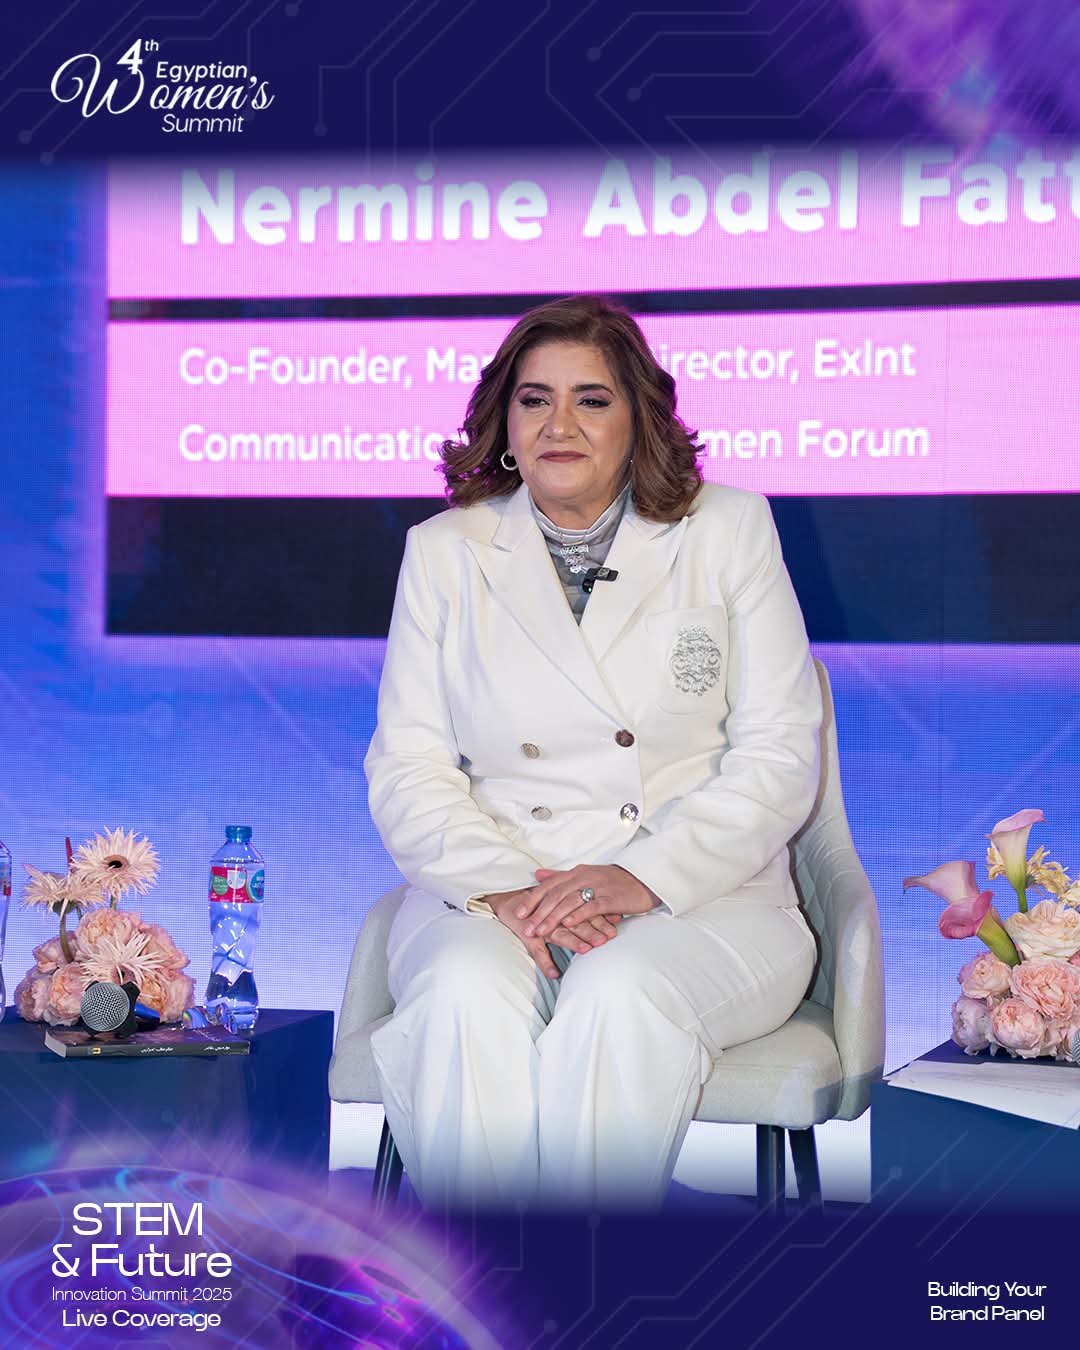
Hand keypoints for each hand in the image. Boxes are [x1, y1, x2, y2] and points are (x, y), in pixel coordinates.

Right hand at [480, 888, 618, 979]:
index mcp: (564, 905)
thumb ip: (588, 911)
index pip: (586, 910)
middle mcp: (554, 914)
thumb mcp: (564, 906)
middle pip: (577, 922)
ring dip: (574, 941)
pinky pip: (536, 950)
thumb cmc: (540, 905)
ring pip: (560, 933)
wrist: (507, 900)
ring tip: (586, 949)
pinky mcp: (527, 934)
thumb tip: (618, 916)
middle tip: (607, 939)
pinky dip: (545, 962)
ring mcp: (540, 924)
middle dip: (593, 930)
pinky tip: (554, 974)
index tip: (616, 925)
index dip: (602, 917)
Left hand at [517, 865, 661, 937]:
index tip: (519, 914)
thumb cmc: (613, 881)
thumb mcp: (585, 875)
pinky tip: (568, 924)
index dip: (533, 899)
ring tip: (541, 931)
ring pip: (570, 902)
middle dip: (539, 913)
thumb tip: (538, 875)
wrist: (644, 880)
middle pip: (556, 895)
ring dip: (553, 917)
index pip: (550, 886)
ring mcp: (598, 887)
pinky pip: (592, 906)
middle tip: (527, 929)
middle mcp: (585, 877)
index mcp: (577, 872)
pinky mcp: (611, 897)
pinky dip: (579, 915)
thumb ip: (561, 876)